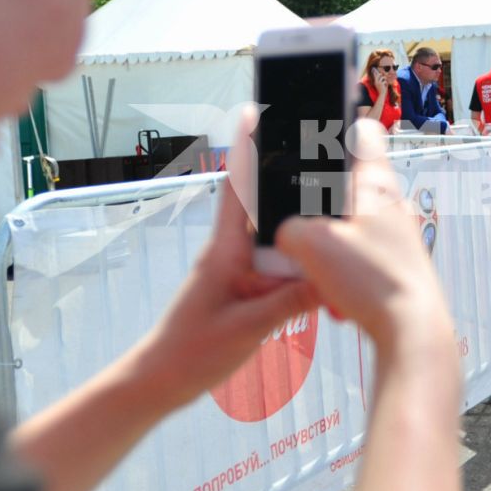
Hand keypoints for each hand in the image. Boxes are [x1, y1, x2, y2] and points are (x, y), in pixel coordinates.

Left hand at [141, 112, 321, 405]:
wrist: (160, 381)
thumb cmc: (191, 352)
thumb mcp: (246, 329)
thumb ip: (288, 301)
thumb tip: (330, 274)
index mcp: (226, 250)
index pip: (237, 187)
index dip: (246, 147)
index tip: (255, 109)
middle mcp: (231, 252)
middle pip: (262, 203)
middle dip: (288, 177)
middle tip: (320, 155)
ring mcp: (236, 270)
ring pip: (273, 235)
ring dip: (296, 224)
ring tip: (330, 211)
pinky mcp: (242, 288)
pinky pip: (275, 264)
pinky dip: (296, 259)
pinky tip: (319, 265)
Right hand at [276, 120, 449, 345]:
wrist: (413, 331)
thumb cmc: (373, 282)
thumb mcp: (310, 247)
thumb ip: (288, 229)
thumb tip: (287, 232)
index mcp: (375, 184)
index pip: (364, 132)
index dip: (338, 123)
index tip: (317, 127)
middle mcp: (393, 205)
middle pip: (355, 179)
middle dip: (323, 190)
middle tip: (299, 204)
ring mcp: (399, 235)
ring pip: (357, 219)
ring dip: (333, 232)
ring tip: (312, 253)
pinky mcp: (399, 264)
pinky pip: (364, 251)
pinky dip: (344, 261)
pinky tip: (330, 282)